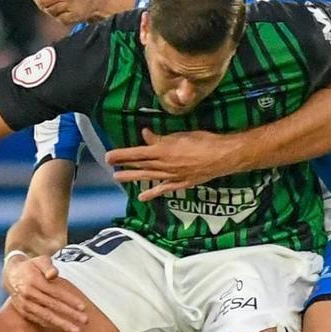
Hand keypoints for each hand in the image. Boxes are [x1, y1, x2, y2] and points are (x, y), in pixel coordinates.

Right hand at [4, 252, 88, 331]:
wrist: (10, 274)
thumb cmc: (31, 266)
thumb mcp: (39, 260)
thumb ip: (48, 266)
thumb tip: (54, 274)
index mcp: (35, 281)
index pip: (56, 293)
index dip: (70, 300)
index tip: (83, 307)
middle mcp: (29, 294)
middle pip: (53, 306)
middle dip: (70, 314)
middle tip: (85, 321)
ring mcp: (25, 304)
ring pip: (46, 316)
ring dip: (62, 324)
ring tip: (76, 331)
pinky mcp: (23, 311)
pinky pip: (39, 320)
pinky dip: (51, 325)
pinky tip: (62, 328)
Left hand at [106, 127, 234, 200]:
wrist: (221, 156)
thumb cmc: (203, 141)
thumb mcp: (181, 135)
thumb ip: (161, 138)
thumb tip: (145, 134)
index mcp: (163, 150)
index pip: (137, 153)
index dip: (122, 155)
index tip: (109, 156)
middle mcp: (164, 165)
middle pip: (140, 165)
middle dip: (123, 165)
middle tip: (109, 166)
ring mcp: (171, 176)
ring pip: (148, 176)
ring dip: (132, 177)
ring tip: (118, 178)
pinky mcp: (180, 183)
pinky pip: (163, 189)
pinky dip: (152, 192)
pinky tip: (142, 196)